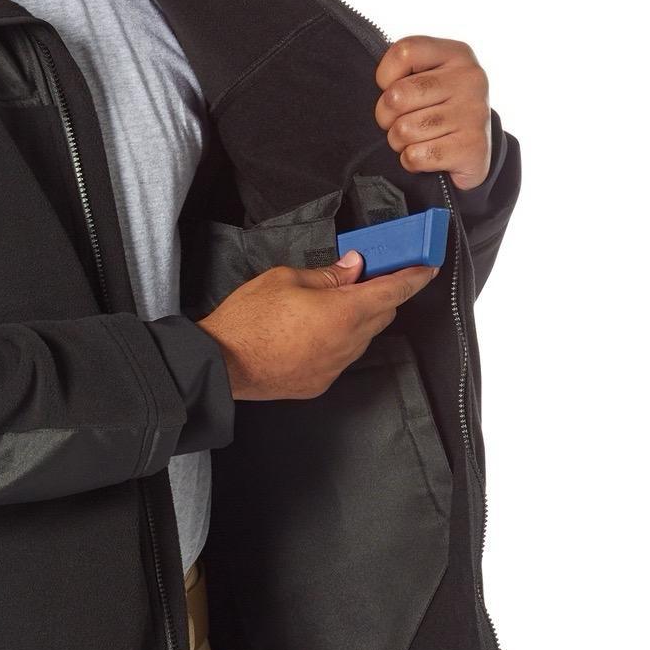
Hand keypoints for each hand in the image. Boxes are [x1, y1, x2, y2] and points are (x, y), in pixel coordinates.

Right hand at [197, 252, 438, 401]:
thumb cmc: (249, 319)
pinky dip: (339, 340)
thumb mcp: (285, 278)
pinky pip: (343, 356)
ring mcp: (335, 366)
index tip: (426, 268)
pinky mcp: (321, 382)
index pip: (393, 291)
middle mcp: (347, 343)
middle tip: (364, 277)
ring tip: (330, 304)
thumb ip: (327, 275)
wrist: (223, 364)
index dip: (414, 277)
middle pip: (383, 314)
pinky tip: (313, 331)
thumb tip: (354, 267)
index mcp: (343, 311)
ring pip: (364, 337)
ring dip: (359, 318)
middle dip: (381, 294)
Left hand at [373, 36, 492, 193]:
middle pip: (396, 95)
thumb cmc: (440, 109)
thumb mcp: (428, 77)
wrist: (474, 150)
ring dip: (399, 142)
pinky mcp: (472, 147)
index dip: (385, 77)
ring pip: (403, 130)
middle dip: (386, 116)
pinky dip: (411, 160)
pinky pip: (415, 156)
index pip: (404, 52)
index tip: (393, 89)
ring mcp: (473, 113)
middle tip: (400, 121)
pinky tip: (427, 155)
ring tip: (417, 138)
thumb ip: (404, 71)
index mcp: (456, 54)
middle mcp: (469, 79)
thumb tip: (382, 88)